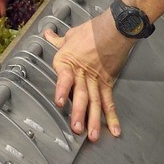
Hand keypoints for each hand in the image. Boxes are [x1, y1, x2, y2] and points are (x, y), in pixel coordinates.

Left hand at [44, 10, 132, 141]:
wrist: (115, 28)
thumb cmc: (92, 31)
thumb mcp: (71, 35)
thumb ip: (57, 40)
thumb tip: (48, 34)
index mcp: (68, 63)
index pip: (64, 78)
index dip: (61, 90)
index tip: (59, 101)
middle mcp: (82, 74)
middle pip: (81, 95)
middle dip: (79, 113)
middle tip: (76, 128)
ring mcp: (96, 80)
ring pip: (95, 103)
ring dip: (94, 120)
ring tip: (93, 136)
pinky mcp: (108, 83)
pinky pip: (109, 101)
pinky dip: (112, 116)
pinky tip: (114, 129)